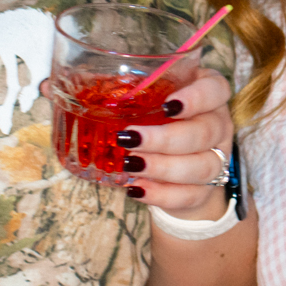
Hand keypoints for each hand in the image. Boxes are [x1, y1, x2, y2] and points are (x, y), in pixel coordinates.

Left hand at [116, 67, 236, 217]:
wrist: (179, 163)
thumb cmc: (159, 119)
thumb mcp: (147, 99)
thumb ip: (122, 91)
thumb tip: (68, 90)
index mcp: (208, 93)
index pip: (216, 90)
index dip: (196, 98)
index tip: (168, 105)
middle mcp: (217, 124)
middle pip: (204, 132)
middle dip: (165, 138)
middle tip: (129, 139)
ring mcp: (217, 158)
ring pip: (202, 166)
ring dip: (163, 168)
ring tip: (130, 165)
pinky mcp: (207, 189)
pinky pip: (192, 195)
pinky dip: (163, 195)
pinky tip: (138, 189)